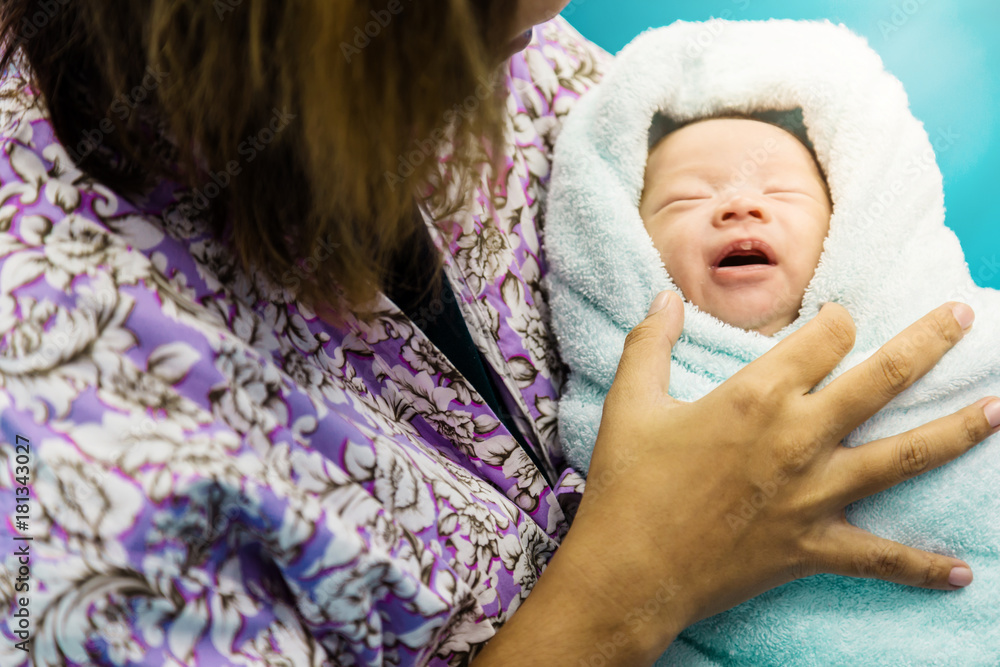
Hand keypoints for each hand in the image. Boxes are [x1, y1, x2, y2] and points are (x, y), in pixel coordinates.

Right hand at [475, 295, 998, 665]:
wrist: (630, 570)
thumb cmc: (628, 483)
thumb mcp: (630, 402)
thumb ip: (651, 341)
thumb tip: (663, 295)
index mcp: (756, 394)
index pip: (823, 336)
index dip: (836, 319)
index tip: (838, 319)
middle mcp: (798, 436)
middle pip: (882, 378)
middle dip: (928, 342)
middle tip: (963, 318)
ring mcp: (814, 494)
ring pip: (905, 456)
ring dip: (958, 431)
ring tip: (998, 410)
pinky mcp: (814, 545)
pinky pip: (881, 557)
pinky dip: (922, 566)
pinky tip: (963, 571)